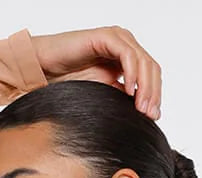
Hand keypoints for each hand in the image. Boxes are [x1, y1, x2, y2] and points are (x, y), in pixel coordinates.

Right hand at [30, 26, 162, 119]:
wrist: (46, 69)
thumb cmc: (69, 81)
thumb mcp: (105, 94)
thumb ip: (125, 98)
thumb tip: (149, 114)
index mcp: (127, 58)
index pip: (151, 74)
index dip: (155, 95)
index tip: (153, 117)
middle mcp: (125, 45)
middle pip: (151, 67)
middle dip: (153, 92)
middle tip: (149, 114)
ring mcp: (117, 38)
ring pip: (143, 61)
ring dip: (145, 86)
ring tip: (140, 107)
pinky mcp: (106, 37)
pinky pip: (127, 54)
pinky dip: (132, 73)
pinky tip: (129, 91)